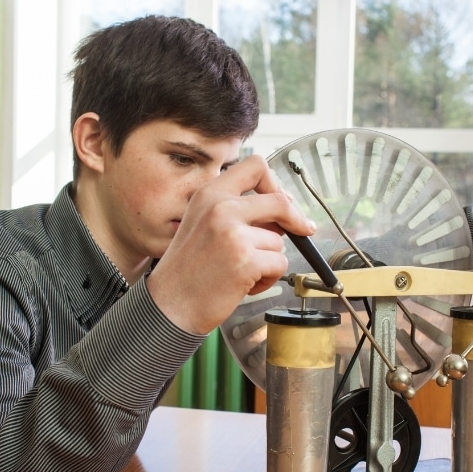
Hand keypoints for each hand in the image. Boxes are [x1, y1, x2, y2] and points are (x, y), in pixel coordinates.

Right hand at [147, 155, 315, 334]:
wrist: (169, 305)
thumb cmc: (186, 270)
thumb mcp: (201, 223)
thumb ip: (233, 210)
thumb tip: (278, 211)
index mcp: (210, 194)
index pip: (255, 167)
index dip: (275, 183)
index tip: (281, 200)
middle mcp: (221, 208)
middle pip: (280, 201)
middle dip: (296, 218)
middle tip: (303, 230)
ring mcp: (234, 234)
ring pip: (278, 241)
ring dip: (269, 260)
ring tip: (243, 272)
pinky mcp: (246, 260)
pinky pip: (279, 264)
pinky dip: (268, 278)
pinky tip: (245, 284)